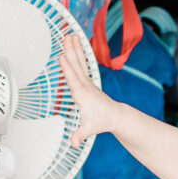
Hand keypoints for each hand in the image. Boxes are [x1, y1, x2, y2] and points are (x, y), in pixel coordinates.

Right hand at [59, 31, 118, 147]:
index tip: (62, 56)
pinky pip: (81, 64)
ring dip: (74, 48)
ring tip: (70, 35)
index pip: (73, 80)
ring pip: (79, 62)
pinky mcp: (87, 81)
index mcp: (82, 95)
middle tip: (67, 36)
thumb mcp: (89, 129)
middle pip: (76, 65)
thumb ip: (80, 135)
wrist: (115, 116)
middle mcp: (85, 85)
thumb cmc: (101, 121)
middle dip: (71, 51)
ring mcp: (87, 81)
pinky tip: (74, 45)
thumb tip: (74, 143)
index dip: (67, 69)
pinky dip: (77, 53)